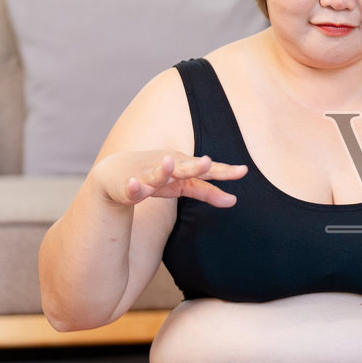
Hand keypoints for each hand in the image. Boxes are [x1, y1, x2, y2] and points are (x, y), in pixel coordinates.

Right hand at [95, 151, 246, 209]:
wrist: (118, 172)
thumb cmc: (160, 178)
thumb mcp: (185, 185)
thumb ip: (208, 192)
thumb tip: (234, 200)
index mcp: (184, 167)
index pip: (208, 170)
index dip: (224, 171)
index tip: (243, 171)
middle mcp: (168, 167)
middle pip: (185, 167)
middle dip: (195, 165)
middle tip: (207, 161)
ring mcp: (148, 175)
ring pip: (157, 173)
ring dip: (163, 169)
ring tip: (169, 162)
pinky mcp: (130, 186)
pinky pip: (132, 188)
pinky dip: (133, 186)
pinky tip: (135, 185)